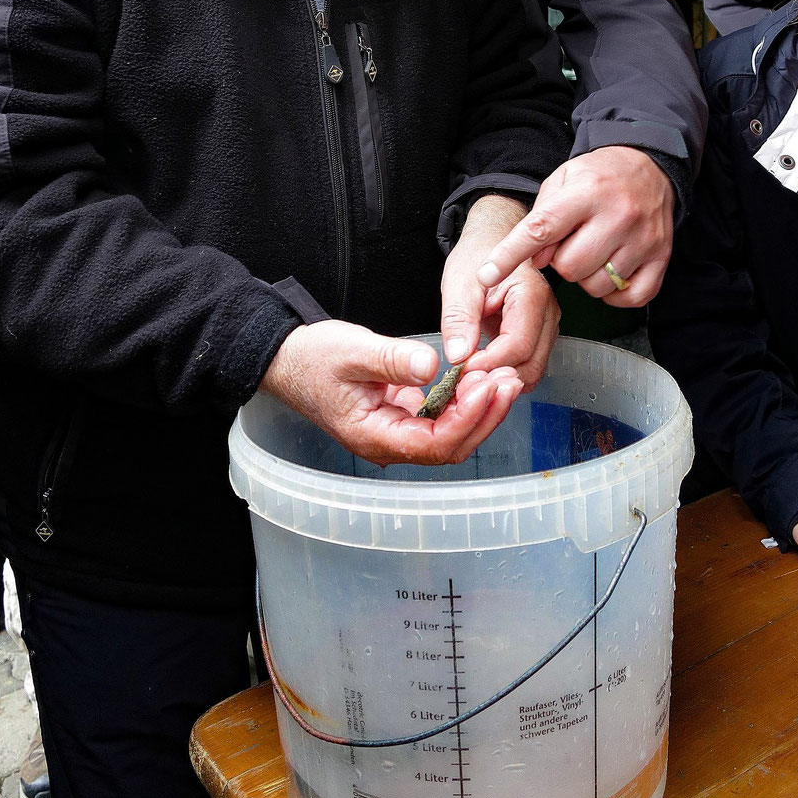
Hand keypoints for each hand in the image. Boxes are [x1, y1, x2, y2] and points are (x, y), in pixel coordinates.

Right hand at [260, 320, 522, 466]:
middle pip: (450, 446)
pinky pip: (441, 418)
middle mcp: (389, 444)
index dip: (467, 417)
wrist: (287, 358)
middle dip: (484, 415)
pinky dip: (464, 401)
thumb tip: (432, 366)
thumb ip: (392, 360)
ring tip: (505, 378)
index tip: (487, 386)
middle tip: (509, 380)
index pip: (434, 442)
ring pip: (450, 434)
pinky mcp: (401, 416)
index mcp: (374, 438)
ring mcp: (396, 432)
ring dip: (480, 409)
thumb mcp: (351, 351)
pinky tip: (480, 378)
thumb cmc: (312, 358)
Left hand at [440, 194, 559, 388]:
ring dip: (502, 378)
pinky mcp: (541, 335)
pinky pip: (529, 365)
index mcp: (531, 294)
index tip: (460, 369)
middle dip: (497, 377)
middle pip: (531, 364)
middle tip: (464, 378)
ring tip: (471, 372)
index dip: (488, 363)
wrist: (492, 241)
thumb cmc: (477, 256)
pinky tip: (483, 367)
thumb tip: (458, 355)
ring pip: (533, 370)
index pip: (518, 345)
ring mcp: (549, 326)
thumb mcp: (458, 282)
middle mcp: (548, 313)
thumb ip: (458, 318)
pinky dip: (506, 372)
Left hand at [476, 147, 674, 307]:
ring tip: (593, 252)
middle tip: (571, 243)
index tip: (487, 274)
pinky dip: (615, 294)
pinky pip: (630, 298)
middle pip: (570, 266)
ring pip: (597, 286)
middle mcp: (619, 215)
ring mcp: (644, 239)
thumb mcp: (562, 179)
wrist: (650, 165)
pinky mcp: (661, 257)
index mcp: (587, 192)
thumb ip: (540, 218)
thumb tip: (535, 260)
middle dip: (561, 262)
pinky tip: (611, 272)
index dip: (510, 254)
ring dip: (587, 277)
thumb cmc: (597, 177)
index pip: (541, 229)